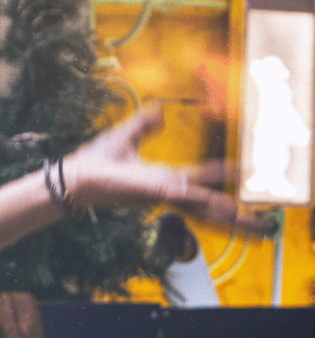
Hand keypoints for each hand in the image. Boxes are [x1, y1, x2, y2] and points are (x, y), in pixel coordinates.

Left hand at [62, 107, 268, 235]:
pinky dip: (205, 201)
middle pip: (208, 204)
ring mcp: (161, 193)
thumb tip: (159, 111)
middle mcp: (166, 189)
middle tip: (260, 225)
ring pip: (203, 207)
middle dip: (234, 215)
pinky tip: (225, 207)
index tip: (242, 175)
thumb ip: (144, 123)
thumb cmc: (97, 160)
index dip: (220, 179)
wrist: (77, 175)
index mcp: (162, 178)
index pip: (199, 182)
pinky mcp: (153, 192)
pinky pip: (185, 197)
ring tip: (254, 227)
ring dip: (229, 217)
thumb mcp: (126, 136)